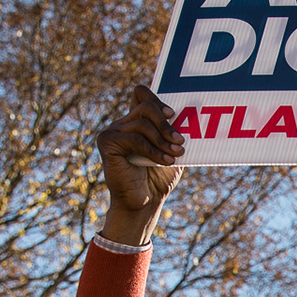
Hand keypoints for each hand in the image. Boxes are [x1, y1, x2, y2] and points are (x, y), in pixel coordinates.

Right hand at [96, 85, 184, 244]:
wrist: (143, 202)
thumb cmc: (158, 178)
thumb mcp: (172, 151)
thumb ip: (175, 133)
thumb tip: (188, 116)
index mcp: (136, 120)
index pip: (141, 94)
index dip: (157, 99)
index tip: (173, 115)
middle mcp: (123, 123)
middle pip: (145, 105)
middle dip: (166, 122)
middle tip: (180, 140)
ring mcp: (113, 131)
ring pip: (142, 122)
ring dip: (163, 139)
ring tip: (176, 153)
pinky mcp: (107, 142)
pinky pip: (135, 138)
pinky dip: (153, 149)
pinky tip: (165, 160)